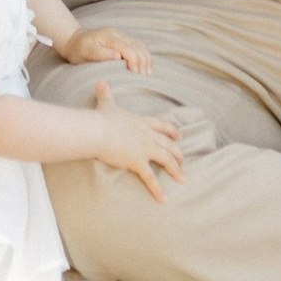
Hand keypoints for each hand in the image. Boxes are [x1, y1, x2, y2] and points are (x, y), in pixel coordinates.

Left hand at [56, 24, 149, 75]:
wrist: (74, 41)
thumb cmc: (78, 50)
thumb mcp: (85, 52)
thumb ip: (100, 54)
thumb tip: (118, 56)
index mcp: (109, 36)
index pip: (128, 48)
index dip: (134, 61)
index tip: (135, 74)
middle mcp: (117, 34)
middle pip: (137, 47)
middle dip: (143, 62)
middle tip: (144, 77)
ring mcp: (121, 35)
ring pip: (140, 45)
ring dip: (146, 59)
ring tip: (147, 74)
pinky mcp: (123, 40)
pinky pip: (138, 46)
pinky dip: (144, 55)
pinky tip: (146, 66)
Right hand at [79, 82, 187, 202]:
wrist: (97, 130)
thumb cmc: (101, 118)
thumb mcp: (105, 104)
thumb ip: (105, 93)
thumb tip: (100, 81)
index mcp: (140, 122)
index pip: (161, 126)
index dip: (171, 131)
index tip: (179, 136)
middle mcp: (146, 135)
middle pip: (168, 144)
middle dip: (177, 153)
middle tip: (183, 161)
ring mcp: (144, 148)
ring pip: (166, 159)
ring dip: (176, 170)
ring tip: (183, 179)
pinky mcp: (137, 161)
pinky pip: (151, 178)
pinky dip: (158, 189)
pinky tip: (164, 199)